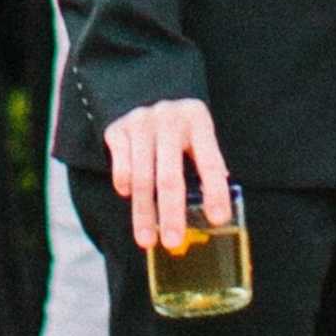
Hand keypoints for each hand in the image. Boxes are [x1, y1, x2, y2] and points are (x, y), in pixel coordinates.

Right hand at [101, 96, 233, 259]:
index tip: (218, 220)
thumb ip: (207, 166)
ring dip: (143, 213)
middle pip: (170, 175)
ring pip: (142, 177)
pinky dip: (123, 184)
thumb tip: (218, 212)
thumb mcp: (199, 137)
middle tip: (174, 242)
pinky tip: (127, 197)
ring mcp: (140, 123)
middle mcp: (169, 119)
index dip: (215, 192)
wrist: (143, 93)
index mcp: (198, 121)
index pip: (210, 161)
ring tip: (147, 241)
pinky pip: (120, 164)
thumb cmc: (179, 129)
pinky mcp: (117, 129)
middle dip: (171, 213)